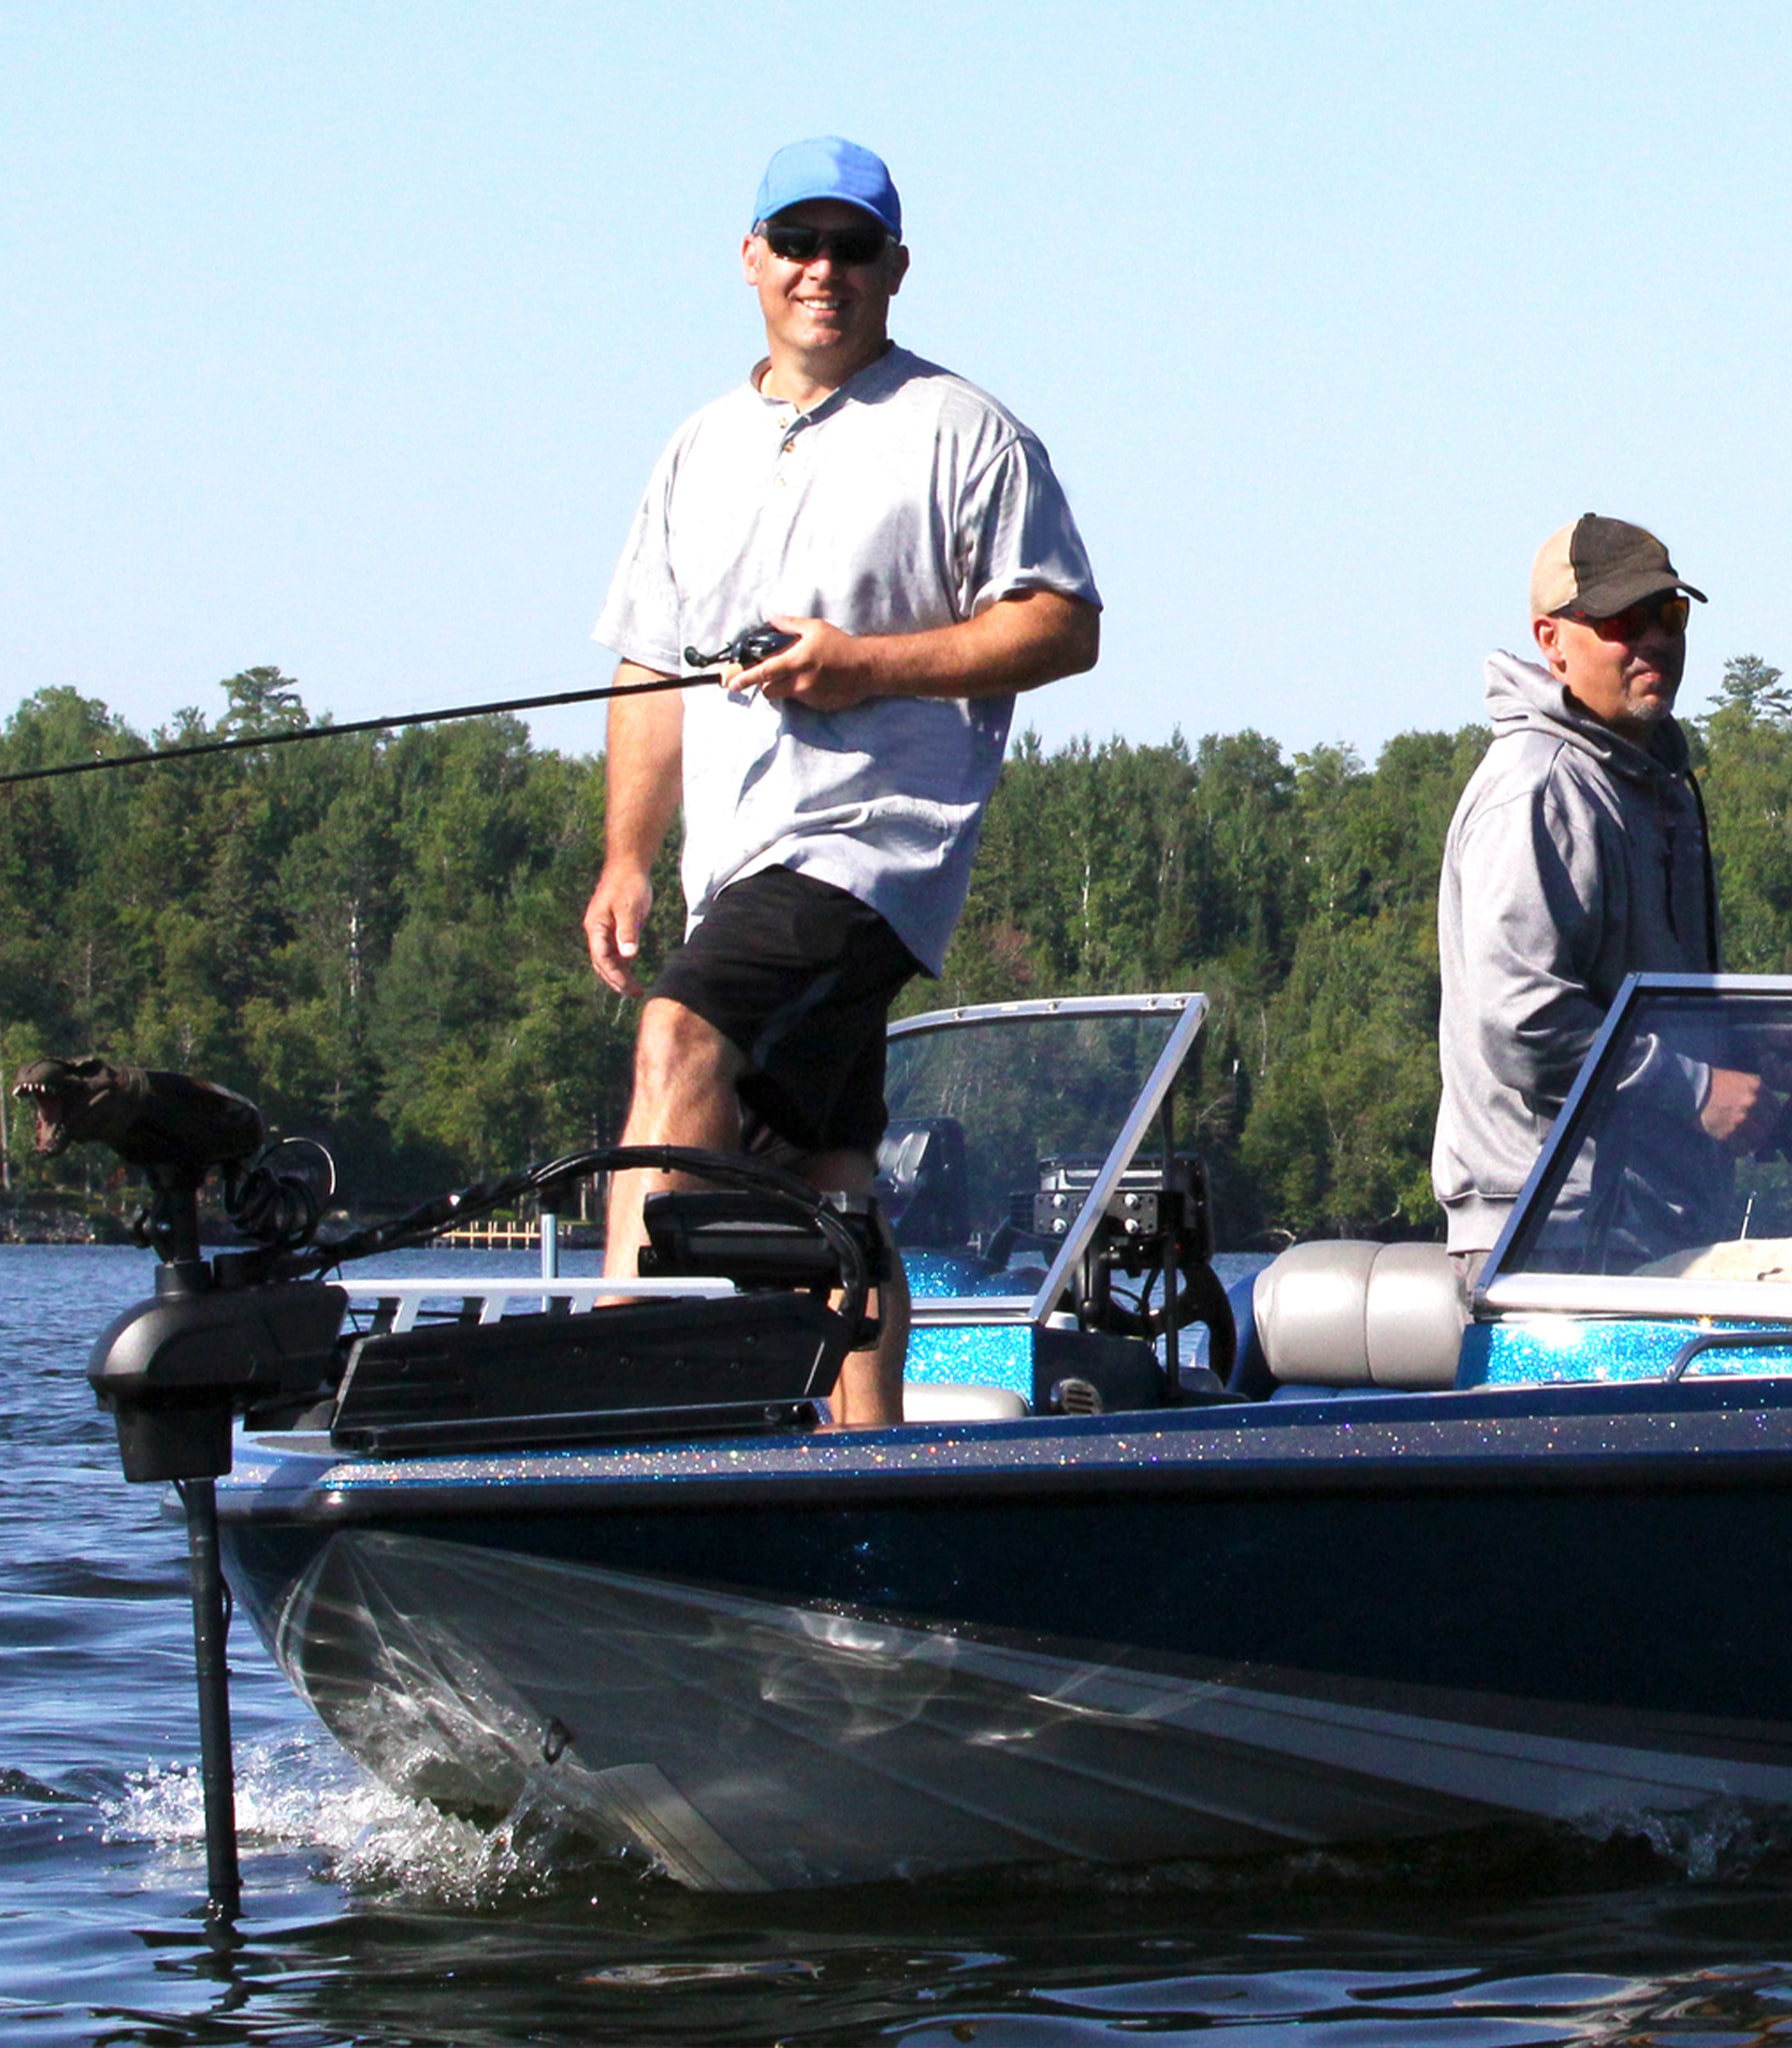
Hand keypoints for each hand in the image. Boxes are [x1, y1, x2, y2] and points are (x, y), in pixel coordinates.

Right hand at [583, 868, 653, 997]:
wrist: (629, 866)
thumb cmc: (628, 884)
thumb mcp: (629, 908)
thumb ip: (627, 932)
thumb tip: (628, 956)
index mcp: (595, 927)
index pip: (601, 958)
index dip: (613, 975)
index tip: (627, 987)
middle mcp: (597, 932)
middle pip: (602, 963)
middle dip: (616, 980)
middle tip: (633, 994)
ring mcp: (605, 930)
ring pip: (608, 960)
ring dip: (619, 975)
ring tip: (634, 990)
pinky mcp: (615, 928)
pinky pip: (616, 952)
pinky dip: (623, 965)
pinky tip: (632, 974)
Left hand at [731, 616, 878, 711]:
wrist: (867, 668)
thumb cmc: (840, 645)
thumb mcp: (815, 628)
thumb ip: (789, 624)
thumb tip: (770, 617)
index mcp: (795, 661)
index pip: (763, 672)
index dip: (745, 678)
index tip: (731, 684)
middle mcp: (800, 682)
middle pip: (769, 690)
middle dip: (766, 684)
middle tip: (775, 673)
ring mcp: (809, 697)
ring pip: (786, 695)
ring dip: (787, 687)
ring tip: (805, 674)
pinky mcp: (818, 706)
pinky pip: (803, 701)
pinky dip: (804, 693)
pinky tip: (819, 682)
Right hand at [1699, 1066, 1781, 1151]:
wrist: (1691, 1089)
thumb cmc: (1713, 1083)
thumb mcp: (1739, 1079)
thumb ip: (1755, 1092)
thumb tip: (1764, 1110)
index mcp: (1757, 1087)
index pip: (1774, 1107)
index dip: (1770, 1115)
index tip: (1763, 1120)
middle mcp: (1752, 1103)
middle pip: (1768, 1124)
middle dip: (1762, 1129)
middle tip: (1754, 1132)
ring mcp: (1742, 1119)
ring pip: (1758, 1138)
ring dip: (1754, 1142)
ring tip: (1745, 1142)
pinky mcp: (1729, 1132)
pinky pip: (1743, 1147)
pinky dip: (1741, 1150)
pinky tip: (1735, 1146)